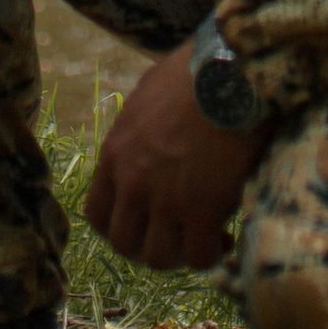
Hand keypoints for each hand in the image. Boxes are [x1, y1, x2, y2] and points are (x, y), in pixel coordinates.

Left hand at [83, 41, 265, 272]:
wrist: (231, 73)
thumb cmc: (195, 71)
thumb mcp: (149, 93)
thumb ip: (141, 127)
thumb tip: (151, 134)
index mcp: (115, 154)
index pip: (97, 214)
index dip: (118, 227)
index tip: (141, 225)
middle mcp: (133, 183)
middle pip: (124, 243)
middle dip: (148, 246)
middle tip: (174, 235)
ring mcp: (165, 201)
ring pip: (159, 258)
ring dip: (179, 254)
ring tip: (202, 238)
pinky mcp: (201, 212)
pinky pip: (199, 255)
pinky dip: (211, 253)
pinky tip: (226, 237)